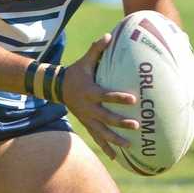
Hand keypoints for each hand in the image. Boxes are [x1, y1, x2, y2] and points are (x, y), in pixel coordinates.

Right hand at [61, 33, 139, 159]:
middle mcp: (89, 108)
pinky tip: (116, 157)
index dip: (119, 98)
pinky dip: (106, 148)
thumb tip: (109, 35)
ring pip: (102, 132)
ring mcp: (87, 118)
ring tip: (130, 145)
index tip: (133, 99)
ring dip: (115, 140)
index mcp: (90, 92)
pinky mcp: (87, 124)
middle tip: (136, 125)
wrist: (57, 88)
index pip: (106, 95)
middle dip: (120, 122)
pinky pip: (97, 138)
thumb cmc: (76, 72)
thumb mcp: (84, 61)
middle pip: (106, 117)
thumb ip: (97, 49)